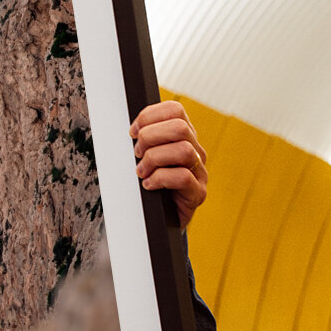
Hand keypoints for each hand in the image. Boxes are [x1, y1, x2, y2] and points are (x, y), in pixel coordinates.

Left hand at [130, 100, 207, 227]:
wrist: (159, 220)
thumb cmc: (149, 185)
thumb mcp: (144, 157)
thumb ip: (143, 140)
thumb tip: (131, 129)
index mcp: (183, 137)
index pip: (175, 110)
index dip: (150, 116)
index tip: (132, 132)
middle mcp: (196, 151)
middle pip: (179, 127)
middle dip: (150, 137)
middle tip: (137, 154)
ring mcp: (200, 172)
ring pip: (183, 150)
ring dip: (154, 159)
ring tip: (141, 171)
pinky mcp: (198, 193)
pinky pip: (183, 177)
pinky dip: (159, 179)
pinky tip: (148, 185)